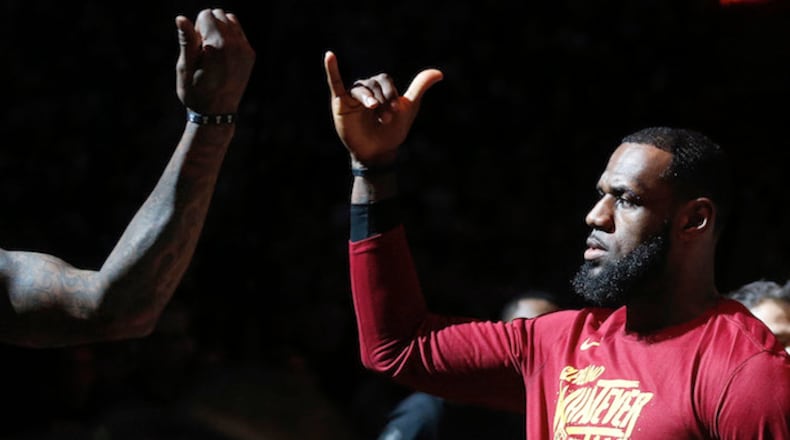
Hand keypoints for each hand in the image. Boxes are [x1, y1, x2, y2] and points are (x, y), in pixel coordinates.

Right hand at [176, 8, 255, 113]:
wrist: (217, 113)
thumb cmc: (196, 92)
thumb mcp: (185, 67)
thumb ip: (186, 40)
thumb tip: (181, 19)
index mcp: (218, 47)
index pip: (206, 14)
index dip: (196, 28)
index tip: (196, 48)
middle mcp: (236, 46)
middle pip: (220, 14)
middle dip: (208, 26)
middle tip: (203, 50)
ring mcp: (246, 51)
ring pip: (231, 21)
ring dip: (220, 29)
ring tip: (213, 51)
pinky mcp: (250, 55)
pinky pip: (239, 33)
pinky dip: (230, 37)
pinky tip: (222, 55)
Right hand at [324, 51, 442, 165]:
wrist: (378, 153)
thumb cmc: (393, 131)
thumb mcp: (408, 108)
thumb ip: (419, 87)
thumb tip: (439, 72)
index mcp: (381, 88)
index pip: (384, 81)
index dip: (391, 93)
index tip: (397, 110)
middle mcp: (366, 89)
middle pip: (373, 85)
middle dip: (382, 100)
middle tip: (387, 118)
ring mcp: (352, 96)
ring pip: (360, 89)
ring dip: (369, 99)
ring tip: (374, 110)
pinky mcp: (340, 103)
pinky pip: (335, 83)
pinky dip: (331, 69)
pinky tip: (329, 55)